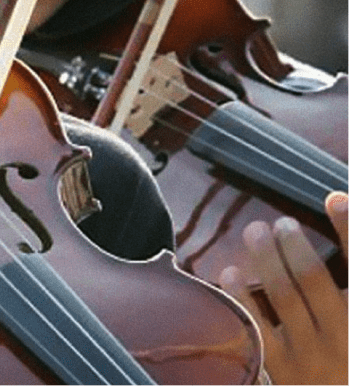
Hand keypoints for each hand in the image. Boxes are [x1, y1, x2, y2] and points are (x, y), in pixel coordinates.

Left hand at [220, 191, 347, 385]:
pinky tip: (231, 272)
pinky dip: (240, 294)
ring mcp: (311, 358)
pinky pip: (253, 325)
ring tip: (256, 231)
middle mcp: (345, 341)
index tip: (334, 199)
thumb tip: (338, 210)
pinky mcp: (280, 373)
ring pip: (281, 295)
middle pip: (312, 278)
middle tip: (282, 223)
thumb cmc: (347, 360)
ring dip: (265, 256)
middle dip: (293, 243)